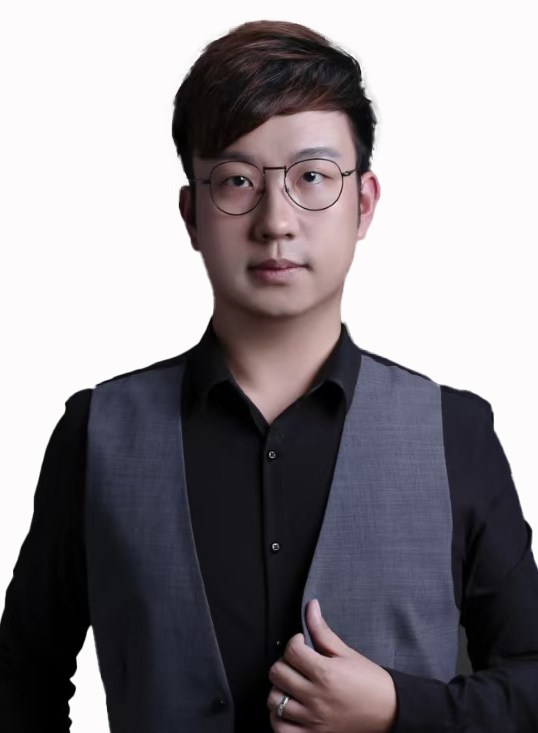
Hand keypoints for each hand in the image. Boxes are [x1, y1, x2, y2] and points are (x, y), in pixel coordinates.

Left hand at [267, 599, 397, 731]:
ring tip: (291, 685)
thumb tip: (311, 607)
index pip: (291, 651)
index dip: (294, 642)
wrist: (390, 711)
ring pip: (275, 701)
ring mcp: (313, 719)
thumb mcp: (347, 653)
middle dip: (284, 663)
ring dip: (279, 689)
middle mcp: (316, 697)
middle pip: (278, 673)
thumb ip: (323, 631)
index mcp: (326, 673)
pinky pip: (281, 729)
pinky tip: (287, 708)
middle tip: (296, 663)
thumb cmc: (370, 682)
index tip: (301, 644)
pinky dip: (278, 718)